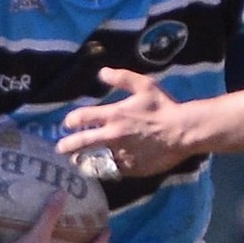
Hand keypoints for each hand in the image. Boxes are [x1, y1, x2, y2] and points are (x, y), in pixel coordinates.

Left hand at [58, 67, 193, 176]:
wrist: (183, 132)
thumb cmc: (164, 107)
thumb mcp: (145, 86)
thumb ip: (122, 78)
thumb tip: (102, 72)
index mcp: (113, 115)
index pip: (82, 118)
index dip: (71, 120)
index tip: (68, 124)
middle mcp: (113, 136)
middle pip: (81, 143)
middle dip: (67, 146)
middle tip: (60, 149)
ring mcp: (121, 154)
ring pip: (94, 160)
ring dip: (83, 161)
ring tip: (77, 163)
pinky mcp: (132, 168)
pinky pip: (114, 170)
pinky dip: (107, 169)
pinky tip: (102, 169)